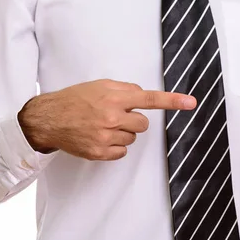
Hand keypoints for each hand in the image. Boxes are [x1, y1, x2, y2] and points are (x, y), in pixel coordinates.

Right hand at [18, 79, 196, 159]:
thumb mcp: (99, 86)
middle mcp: (112, 117)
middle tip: (114, 116)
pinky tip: (99, 138)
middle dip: (133, 121)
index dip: (172, 101)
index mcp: (114, 97)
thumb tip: (141, 96)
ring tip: (101, 126)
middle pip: (142, 124)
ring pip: (132, 139)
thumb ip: (123, 89)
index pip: (149, 99)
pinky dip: (114, 147)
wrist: (48, 119)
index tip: (190, 103)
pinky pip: (122, 152)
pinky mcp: (100, 152)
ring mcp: (106, 137)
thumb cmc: (73, 100)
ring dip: (122, 133)